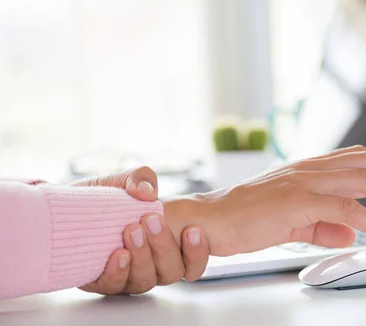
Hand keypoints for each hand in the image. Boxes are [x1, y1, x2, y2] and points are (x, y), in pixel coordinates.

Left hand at [74, 167, 209, 294]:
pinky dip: (118, 271)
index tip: (193, 229)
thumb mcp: (127, 180)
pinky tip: (118, 254)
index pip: (193, 263)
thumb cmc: (106, 198)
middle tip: (152, 219)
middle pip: (171, 271)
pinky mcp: (102, 281)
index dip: (198, 252)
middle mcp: (152, 266)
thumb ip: (142, 178)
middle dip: (165, 245)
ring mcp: (129, 276)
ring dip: (143, 256)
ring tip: (132, 230)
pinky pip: (115, 286)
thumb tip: (147, 191)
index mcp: (167, 247)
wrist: (67, 207)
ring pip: (146, 280)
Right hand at [163, 145, 365, 255]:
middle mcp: (311, 168)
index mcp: (310, 168)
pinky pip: (347, 208)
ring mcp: (305, 181)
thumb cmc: (246, 218)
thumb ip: (323, 224)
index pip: (360, 157)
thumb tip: (351, 230)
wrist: (211, 220)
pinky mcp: (299, 201)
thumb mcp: (294, 221)